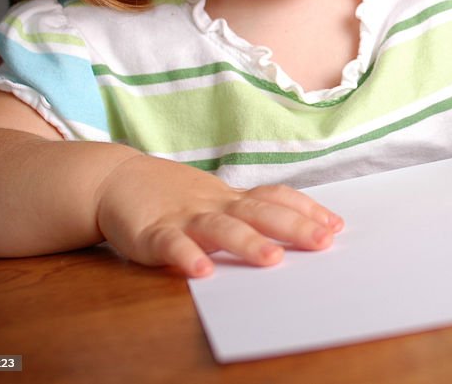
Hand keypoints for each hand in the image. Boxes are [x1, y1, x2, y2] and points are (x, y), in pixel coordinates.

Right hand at [95, 154, 343, 276]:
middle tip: (323, 242)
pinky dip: (186, 256)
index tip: (335, 225)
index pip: (276, 198)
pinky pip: (172, 245)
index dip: (306, 210)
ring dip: (248, 243)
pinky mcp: (152, 233)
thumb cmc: (174, 196)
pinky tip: (202, 271)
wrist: (116, 180)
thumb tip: (300, 228)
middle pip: (260, 212)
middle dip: (294, 227)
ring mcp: (184, 217)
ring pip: (221, 228)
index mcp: (232, 199)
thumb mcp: (217, 201)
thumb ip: (250, 214)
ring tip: (272, 259)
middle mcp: (215, 205)